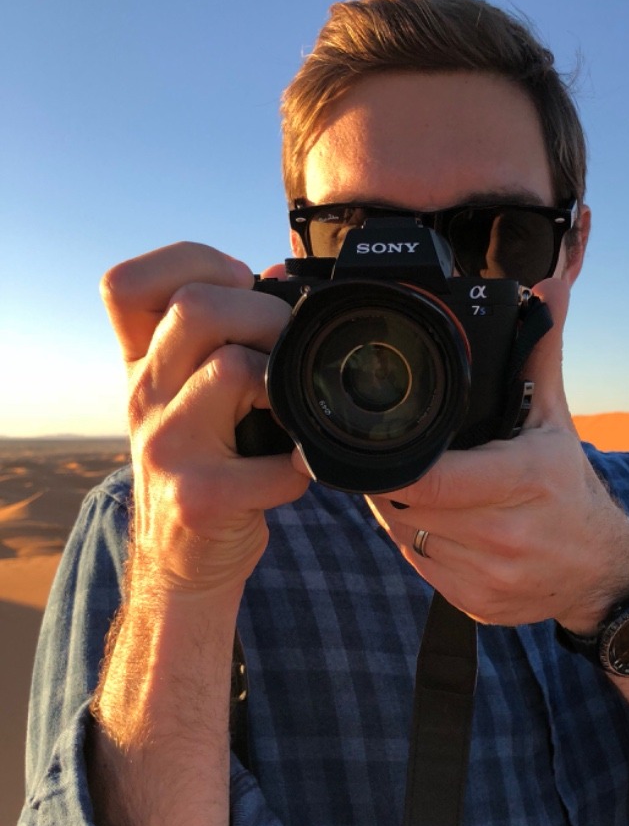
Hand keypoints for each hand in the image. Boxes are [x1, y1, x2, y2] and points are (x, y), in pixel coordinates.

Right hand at [101, 243, 309, 595]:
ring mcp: (166, 447)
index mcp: (144, 365)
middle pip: (196, 307)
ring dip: (285, 387)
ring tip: (289, 415)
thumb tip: (278, 273)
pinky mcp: (199, 497)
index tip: (241, 285)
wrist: (185, 562)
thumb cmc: (208, 466)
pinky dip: (303, 469)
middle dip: (266, 315)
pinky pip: (277, 461)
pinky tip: (295, 475)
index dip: (191, 264)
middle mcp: (144, 397)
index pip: (127, 284)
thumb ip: (225, 338)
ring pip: (233, 369)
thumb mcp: (195, 396)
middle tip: (289, 351)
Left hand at [366, 277, 628, 628]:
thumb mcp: (555, 421)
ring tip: (418, 489)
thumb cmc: (571, 488)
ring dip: (401, 514)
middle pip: (408, 506)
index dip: (394, 463)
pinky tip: (437, 524)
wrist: (603, 571)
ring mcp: (491, 576)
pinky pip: (420, 568)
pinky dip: (417, 544)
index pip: (431, 478)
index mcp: (524, 480)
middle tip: (396, 460)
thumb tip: (549, 287)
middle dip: (392, 482)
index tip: (382, 444)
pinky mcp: (477, 604)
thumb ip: (541, 353)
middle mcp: (507, 533)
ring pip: (408, 538)